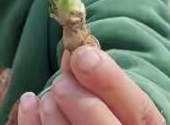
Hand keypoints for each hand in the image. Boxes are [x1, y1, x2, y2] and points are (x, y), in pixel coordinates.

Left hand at [18, 46, 164, 123]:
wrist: (93, 123)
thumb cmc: (105, 106)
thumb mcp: (110, 89)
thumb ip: (98, 73)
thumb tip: (77, 52)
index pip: (139, 110)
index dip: (110, 81)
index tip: (81, 55)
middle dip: (79, 102)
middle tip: (61, 83)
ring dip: (53, 113)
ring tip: (49, 97)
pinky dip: (32, 122)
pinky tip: (30, 101)